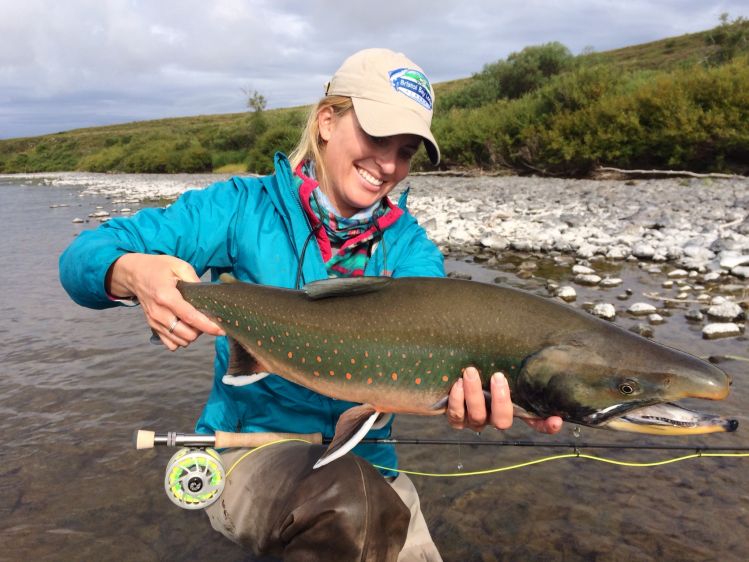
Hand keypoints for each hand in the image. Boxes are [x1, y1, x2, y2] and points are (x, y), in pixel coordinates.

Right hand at [107, 253, 224, 350]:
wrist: (134, 273)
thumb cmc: (158, 268)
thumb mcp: (179, 266)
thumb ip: (194, 280)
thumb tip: (208, 295)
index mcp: (166, 296)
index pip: (190, 317)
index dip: (207, 326)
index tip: (221, 330)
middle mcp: (159, 313)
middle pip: (187, 334)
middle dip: (201, 330)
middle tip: (206, 319)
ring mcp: (154, 321)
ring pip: (180, 341)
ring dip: (192, 335)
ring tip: (195, 322)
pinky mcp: (152, 326)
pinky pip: (170, 343)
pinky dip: (180, 339)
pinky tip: (184, 328)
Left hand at [446, 366, 562, 433]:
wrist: (451, 369)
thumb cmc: (481, 362)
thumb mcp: (498, 360)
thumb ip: (513, 358)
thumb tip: (531, 338)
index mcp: (511, 407)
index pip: (534, 421)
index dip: (546, 425)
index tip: (556, 418)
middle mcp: (494, 417)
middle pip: (502, 421)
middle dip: (501, 400)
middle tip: (497, 376)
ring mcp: (475, 420)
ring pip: (478, 417)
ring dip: (474, 395)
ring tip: (470, 372)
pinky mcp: (456, 419)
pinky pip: (456, 416)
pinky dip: (457, 401)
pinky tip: (457, 384)